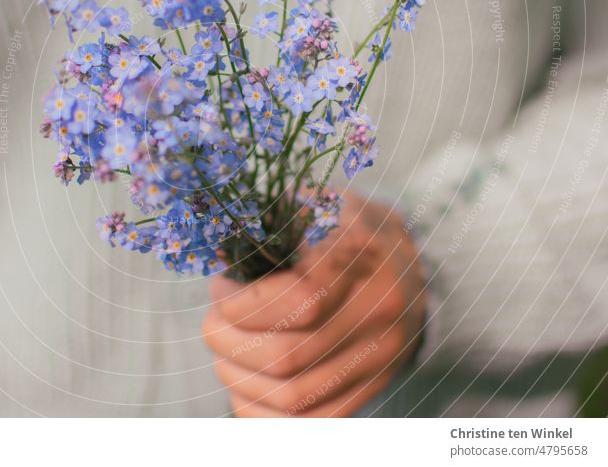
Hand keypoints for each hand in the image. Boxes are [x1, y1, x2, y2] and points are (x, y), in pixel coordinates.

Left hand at [203, 193, 425, 416]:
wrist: (412, 266)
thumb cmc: (347, 228)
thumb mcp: (316, 203)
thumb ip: (270, 220)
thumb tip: (217, 254)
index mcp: (362, 258)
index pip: (299, 300)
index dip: (243, 303)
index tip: (222, 287)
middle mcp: (377, 314)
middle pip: (286, 355)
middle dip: (228, 341)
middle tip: (214, 320)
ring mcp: (378, 358)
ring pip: (293, 396)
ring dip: (238, 377)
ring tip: (224, 349)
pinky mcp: (372, 388)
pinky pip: (311, 423)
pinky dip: (263, 412)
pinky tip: (243, 384)